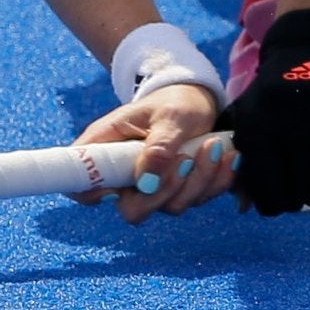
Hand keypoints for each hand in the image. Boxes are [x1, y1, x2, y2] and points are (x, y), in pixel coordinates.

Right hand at [72, 83, 234, 222]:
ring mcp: (153, 185)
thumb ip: (158, 148)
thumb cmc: (175, 101)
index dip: (92, 195)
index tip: (120, 188)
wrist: (200, 99)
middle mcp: (126, 174)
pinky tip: (228, 157)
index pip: (81, 185)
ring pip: (171, 205)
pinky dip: (217, 181)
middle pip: (133, 209)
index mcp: (107, 149)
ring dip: (199, 180)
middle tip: (185, 160)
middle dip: (166, 191)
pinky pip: (198, 199)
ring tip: (212, 146)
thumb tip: (146, 184)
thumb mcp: (168, 116)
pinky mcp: (180, 190)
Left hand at [218, 8, 309, 214]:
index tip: (276, 203)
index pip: (268, 187)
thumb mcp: (248, 114)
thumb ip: (242, 159)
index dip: (271, 203)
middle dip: (296, 198)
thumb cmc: (274, 91)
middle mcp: (300, 121)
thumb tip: (247, 209)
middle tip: (297, 190)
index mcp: (262, 120)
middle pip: (299, 194)